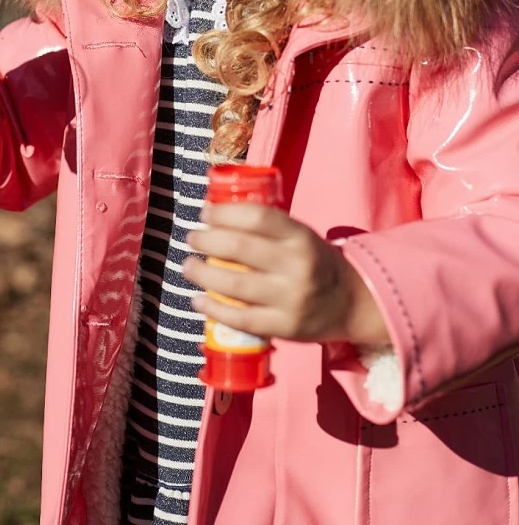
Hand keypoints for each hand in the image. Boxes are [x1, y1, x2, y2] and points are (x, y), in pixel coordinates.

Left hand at [184, 203, 389, 345]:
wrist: (352, 302)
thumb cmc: (315, 262)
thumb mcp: (300, 235)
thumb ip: (267, 227)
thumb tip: (215, 213)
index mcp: (301, 236)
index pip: (257, 217)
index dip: (225, 213)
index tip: (204, 212)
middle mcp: (297, 265)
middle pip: (240, 247)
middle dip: (207, 240)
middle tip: (192, 238)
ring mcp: (291, 299)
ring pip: (235, 285)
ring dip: (202, 273)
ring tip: (188, 266)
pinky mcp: (285, 327)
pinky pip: (241, 319)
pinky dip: (213, 309)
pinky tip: (198, 299)